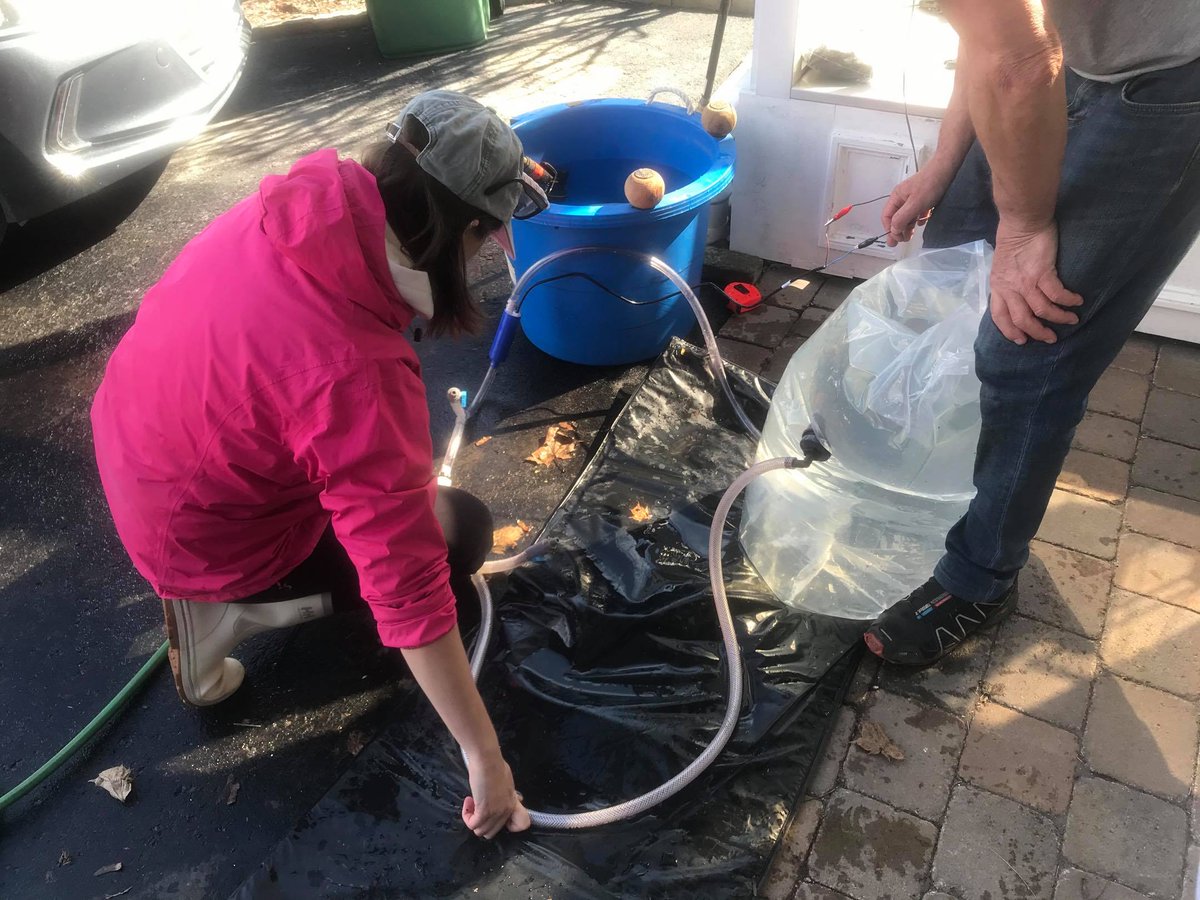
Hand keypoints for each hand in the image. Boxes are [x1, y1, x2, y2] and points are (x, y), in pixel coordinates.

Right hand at [462, 751, 530, 838]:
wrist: (487, 760)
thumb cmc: (495, 765)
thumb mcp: (508, 782)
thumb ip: (509, 795)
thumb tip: (516, 799)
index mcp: (513, 803)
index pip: (521, 824)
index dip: (507, 824)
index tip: (495, 815)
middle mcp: (506, 811)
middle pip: (493, 831)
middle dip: (482, 822)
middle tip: (477, 807)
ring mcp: (495, 812)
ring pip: (481, 831)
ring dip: (473, 819)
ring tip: (472, 804)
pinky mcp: (483, 811)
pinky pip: (473, 824)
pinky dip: (467, 816)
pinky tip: (468, 802)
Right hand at [881, 166, 954, 245]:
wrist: (946, 171)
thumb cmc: (930, 182)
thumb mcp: (915, 204)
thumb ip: (902, 218)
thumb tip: (893, 229)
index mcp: (896, 197)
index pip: (887, 217)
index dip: (890, 229)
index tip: (895, 239)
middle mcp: (902, 198)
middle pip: (896, 218)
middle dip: (899, 230)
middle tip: (902, 240)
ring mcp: (912, 199)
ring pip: (906, 217)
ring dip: (909, 226)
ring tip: (911, 234)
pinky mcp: (922, 200)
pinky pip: (916, 213)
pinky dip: (919, 219)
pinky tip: (923, 220)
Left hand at [989, 220, 1082, 344]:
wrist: (1022, 221)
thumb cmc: (1013, 239)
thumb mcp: (1002, 265)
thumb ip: (1007, 281)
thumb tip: (1016, 295)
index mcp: (998, 286)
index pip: (999, 316)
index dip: (1010, 331)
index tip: (1021, 340)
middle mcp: (1009, 288)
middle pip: (1021, 319)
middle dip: (1037, 332)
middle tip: (1050, 338)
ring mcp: (1025, 282)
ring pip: (1041, 310)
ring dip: (1058, 318)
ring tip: (1071, 320)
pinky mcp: (1042, 273)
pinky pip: (1057, 294)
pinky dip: (1068, 301)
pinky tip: (1077, 301)